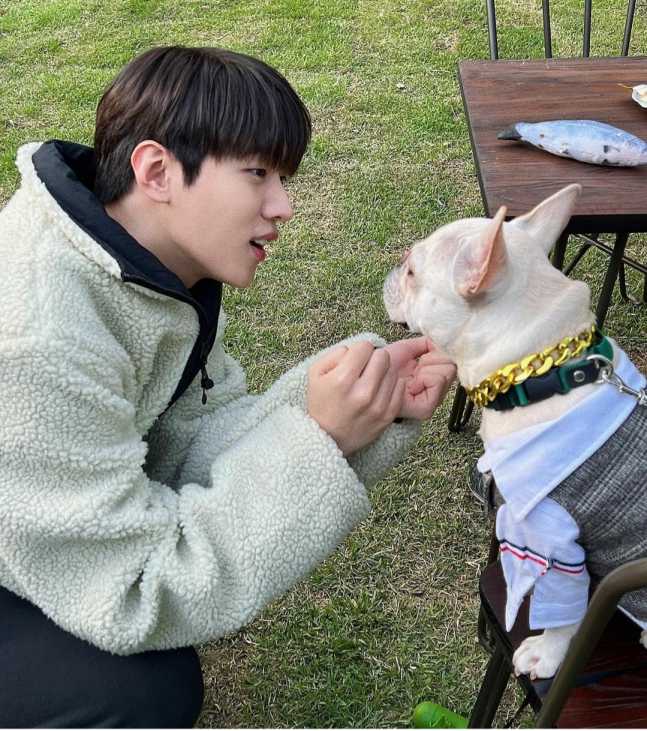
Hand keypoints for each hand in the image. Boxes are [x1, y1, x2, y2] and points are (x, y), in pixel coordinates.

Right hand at [307, 341, 405, 455]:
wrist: (327, 438)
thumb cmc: (321, 404)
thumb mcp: (315, 373)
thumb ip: (335, 354)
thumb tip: (356, 349)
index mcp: (343, 380)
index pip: (365, 346)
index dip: (359, 351)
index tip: (355, 360)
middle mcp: (363, 392)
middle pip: (383, 356)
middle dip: (373, 359)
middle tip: (364, 369)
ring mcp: (378, 406)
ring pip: (393, 371)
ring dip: (383, 373)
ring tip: (370, 382)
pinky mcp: (388, 416)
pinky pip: (400, 388)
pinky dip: (391, 386)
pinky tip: (379, 391)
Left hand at [382, 337, 455, 419]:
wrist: (367, 375)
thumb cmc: (383, 365)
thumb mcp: (409, 349)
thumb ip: (429, 344)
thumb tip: (445, 340)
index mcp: (433, 378)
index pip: (452, 360)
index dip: (437, 354)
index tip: (421, 358)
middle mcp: (436, 392)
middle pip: (452, 366)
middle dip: (433, 360)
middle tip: (416, 367)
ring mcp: (433, 401)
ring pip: (448, 371)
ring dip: (428, 367)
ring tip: (412, 375)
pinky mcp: (426, 408)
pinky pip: (438, 380)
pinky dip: (425, 376)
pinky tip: (411, 383)